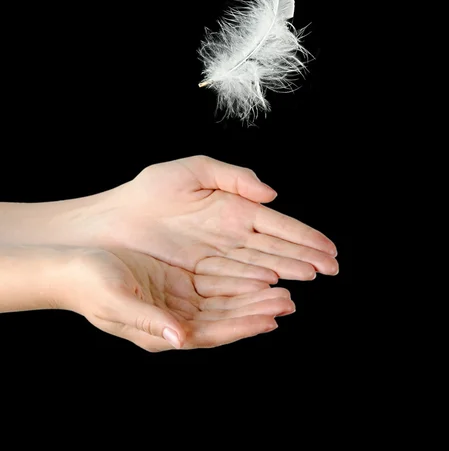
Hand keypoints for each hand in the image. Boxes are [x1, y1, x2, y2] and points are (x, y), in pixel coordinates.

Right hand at [62, 246, 293, 351]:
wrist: (70, 266)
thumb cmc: (87, 285)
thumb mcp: (116, 302)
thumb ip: (149, 322)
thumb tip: (180, 339)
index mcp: (162, 334)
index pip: (212, 333)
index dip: (242, 326)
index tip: (271, 319)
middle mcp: (175, 322)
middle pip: (225, 319)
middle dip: (257, 311)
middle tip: (288, 302)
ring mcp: (177, 304)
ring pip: (224, 303)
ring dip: (253, 298)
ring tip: (283, 292)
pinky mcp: (176, 285)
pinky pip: (214, 286)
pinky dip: (236, 283)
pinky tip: (257, 277)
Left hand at [86, 156, 337, 281]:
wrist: (106, 223)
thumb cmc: (146, 194)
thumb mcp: (191, 171)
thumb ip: (232, 176)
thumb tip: (271, 195)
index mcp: (232, 212)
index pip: (276, 226)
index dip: (304, 237)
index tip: (328, 247)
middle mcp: (229, 239)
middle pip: (274, 249)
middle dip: (304, 257)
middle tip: (331, 267)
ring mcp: (215, 261)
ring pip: (258, 268)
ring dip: (286, 273)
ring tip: (311, 277)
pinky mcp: (198, 282)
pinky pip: (233, 285)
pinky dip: (256, 288)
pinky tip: (275, 289)